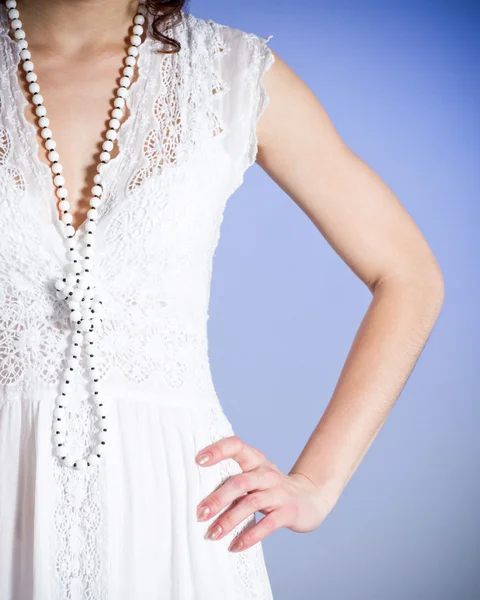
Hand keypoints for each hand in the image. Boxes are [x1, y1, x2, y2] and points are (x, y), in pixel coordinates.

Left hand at [195, 435, 335, 552]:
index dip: (218, 450)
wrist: (310, 498)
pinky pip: (268, 525)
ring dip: (230, 520)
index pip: (237, 446)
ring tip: (212, 534)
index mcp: (256, 460)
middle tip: (200, 514)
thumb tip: (194, 491)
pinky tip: (234, 546)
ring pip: (251, 503)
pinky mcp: (288, 512)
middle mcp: (267, 473)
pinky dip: (250, 536)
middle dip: (218, 498)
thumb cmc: (271, 488)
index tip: (198, 460)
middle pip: (240, 481)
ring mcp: (279, 492)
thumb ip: (233, 479)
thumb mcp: (255, 476)